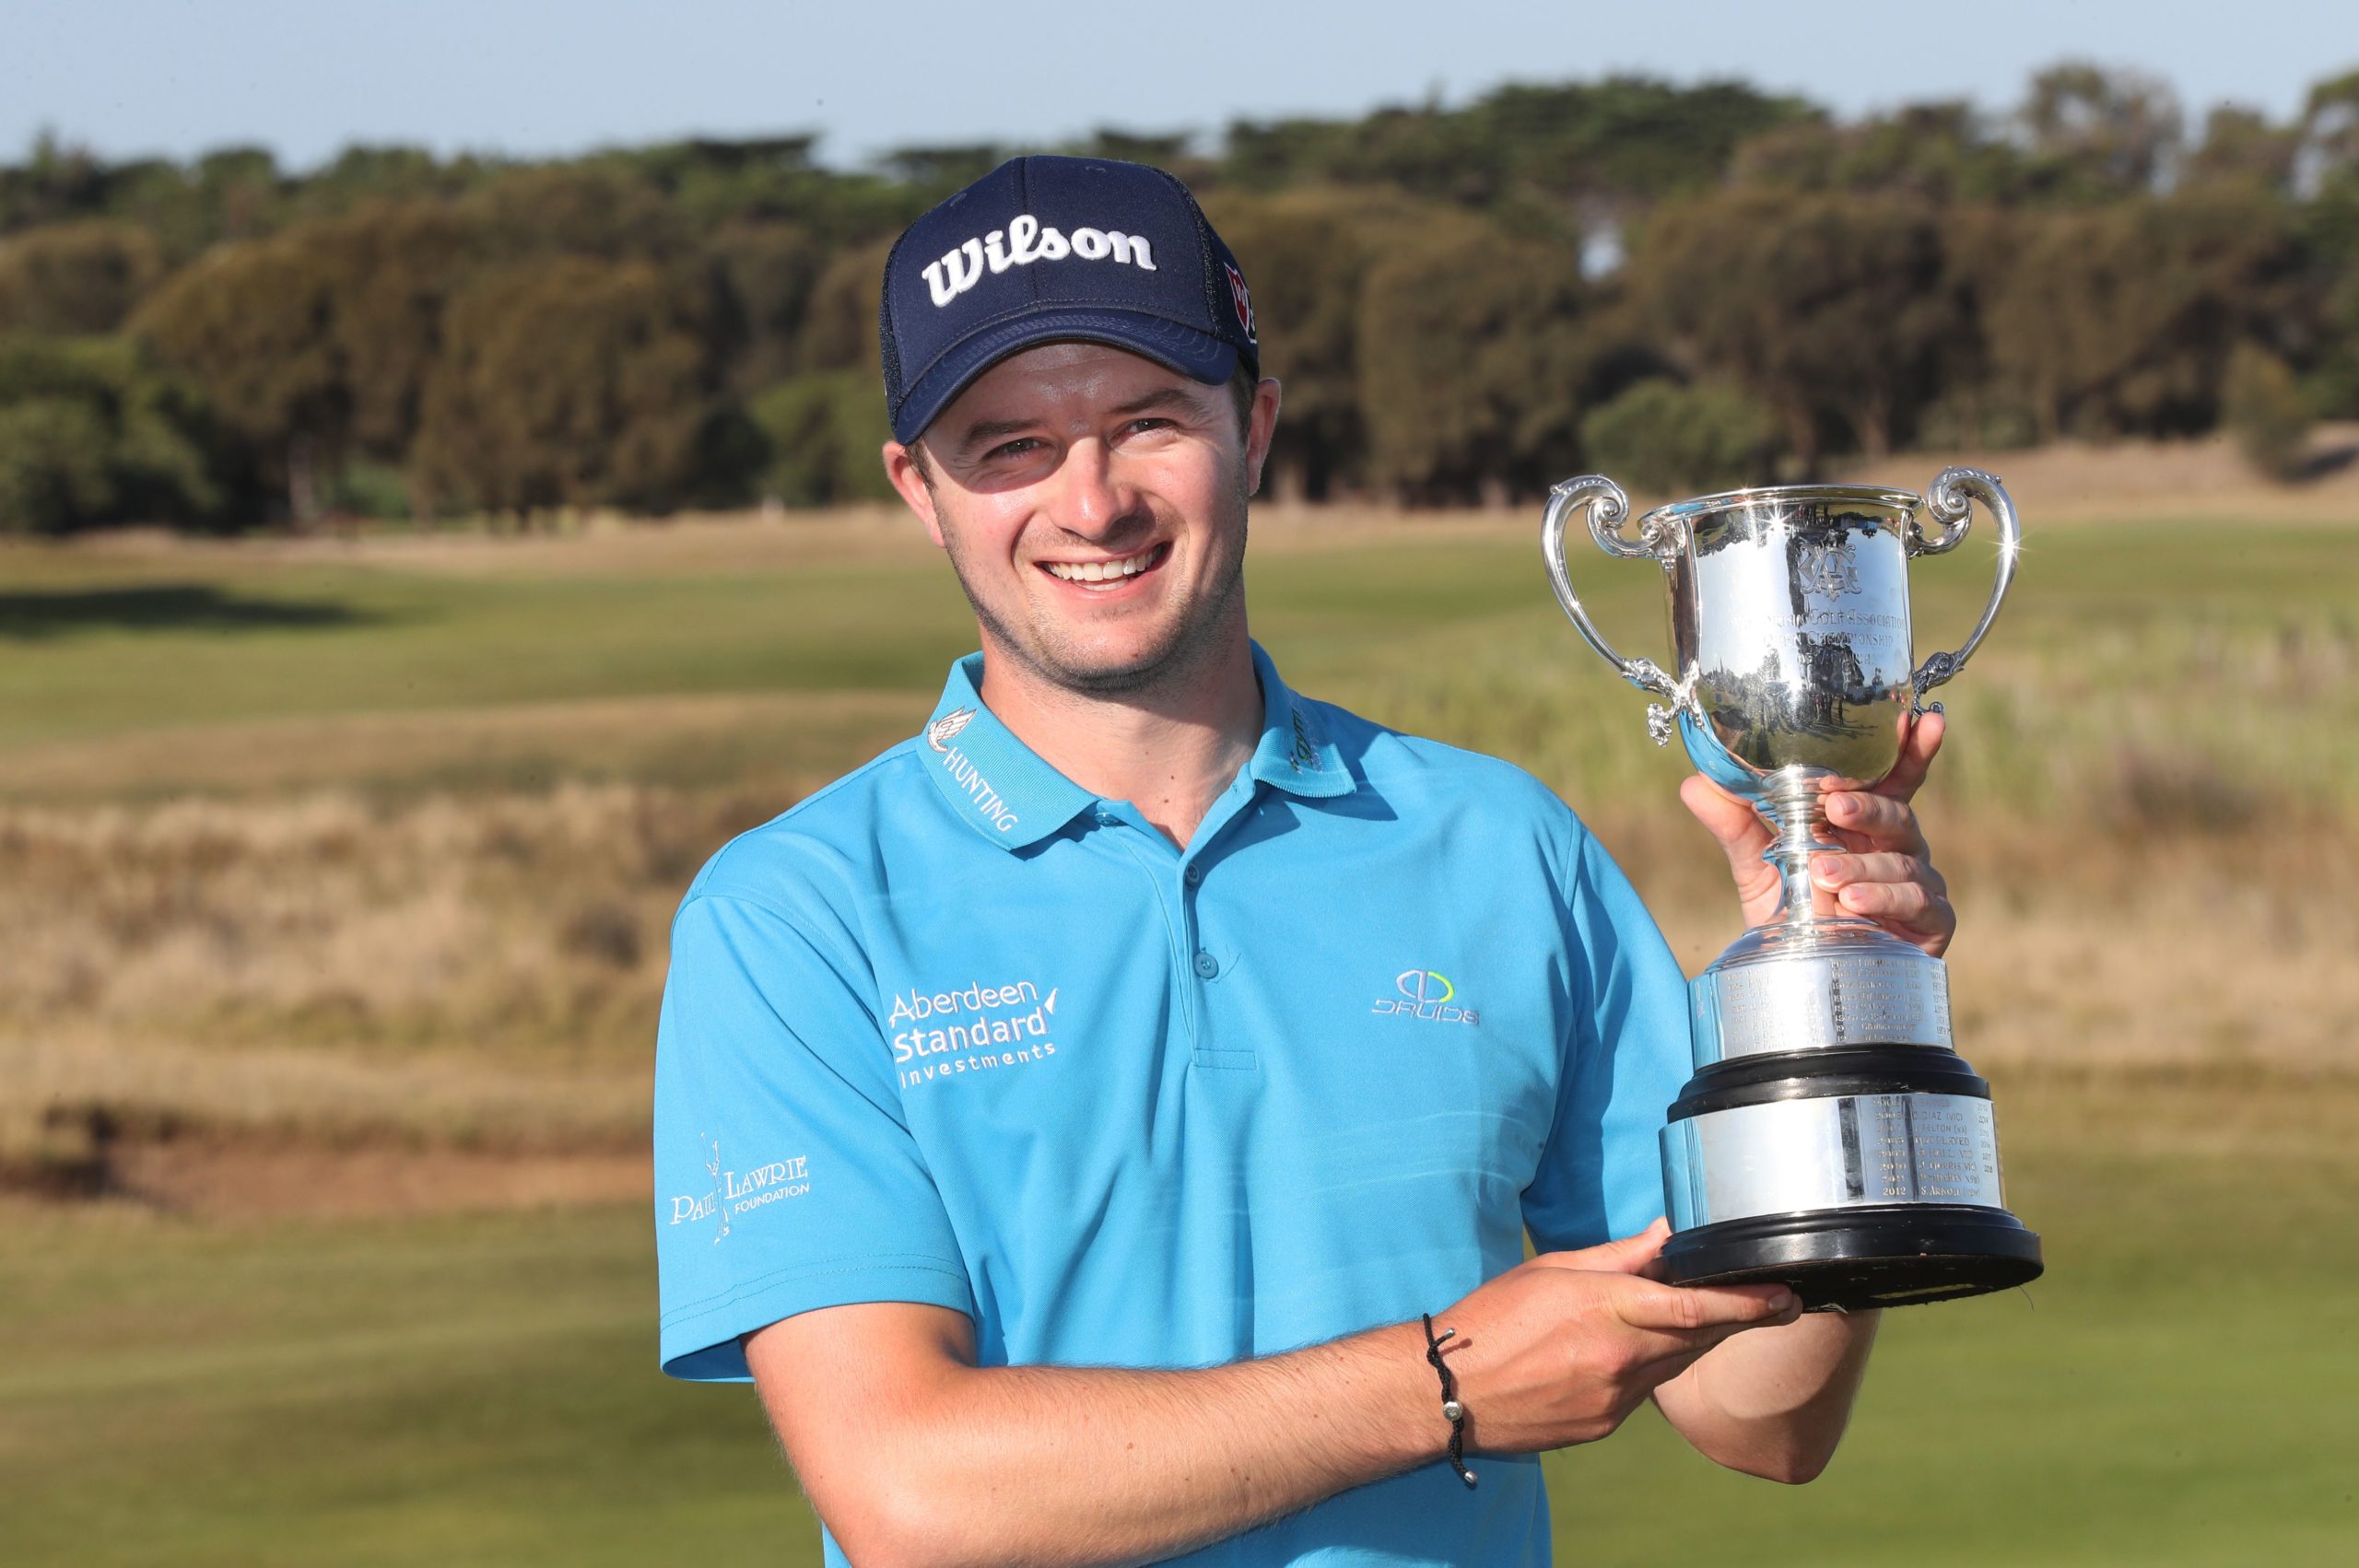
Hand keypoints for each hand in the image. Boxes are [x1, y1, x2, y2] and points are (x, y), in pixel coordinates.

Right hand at [1433, 1219, 1800, 1453]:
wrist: (1450, 1391)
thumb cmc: (1493, 1319)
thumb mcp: (1553, 1270)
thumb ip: (1620, 1256)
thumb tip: (1668, 1234)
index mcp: (1605, 1310)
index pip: (1696, 1309)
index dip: (1749, 1305)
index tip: (1787, 1297)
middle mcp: (1619, 1359)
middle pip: (1699, 1339)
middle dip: (1734, 1320)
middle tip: (1768, 1302)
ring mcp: (1614, 1400)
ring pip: (1673, 1366)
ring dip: (1687, 1342)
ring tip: (1680, 1319)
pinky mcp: (1605, 1426)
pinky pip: (1644, 1392)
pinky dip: (1648, 1368)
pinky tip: (1623, 1353)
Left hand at [1678, 710, 1955, 957]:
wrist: (1800, 977)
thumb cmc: (1790, 912)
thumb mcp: (1757, 864)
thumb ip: (1734, 823)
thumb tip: (1694, 782)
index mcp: (1866, 822)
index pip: (1894, 777)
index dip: (1911, 749)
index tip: (1921, 719)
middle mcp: (1899, 847)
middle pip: (1898, 813)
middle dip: (1869, 806)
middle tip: (1835, 806)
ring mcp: (1920, 884)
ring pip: (1903, 861)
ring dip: (1862, 865)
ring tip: (1823, 874)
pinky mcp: (1931, 924)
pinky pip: (1918, 904)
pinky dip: (1885, 900)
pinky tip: (1854, 905)